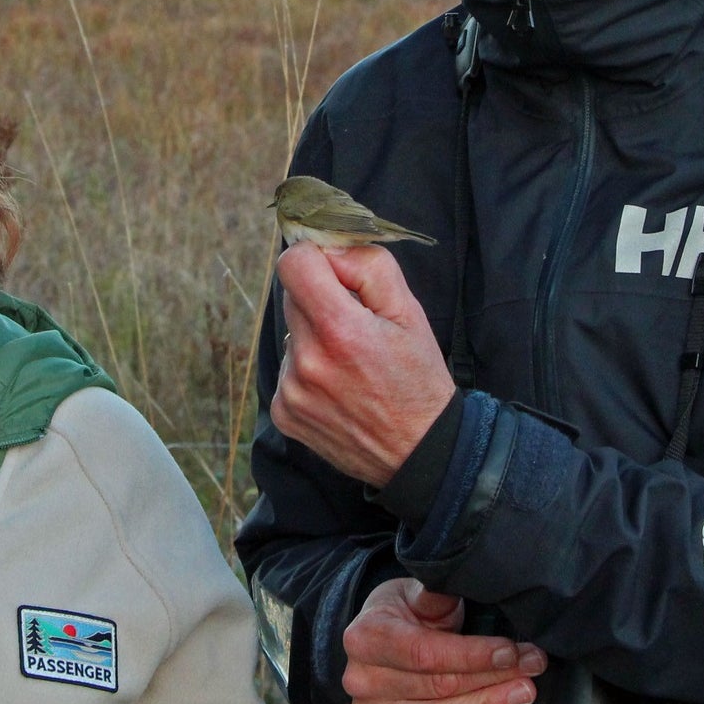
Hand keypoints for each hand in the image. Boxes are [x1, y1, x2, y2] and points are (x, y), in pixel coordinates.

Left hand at [271, 242, 455, 486]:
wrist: (419, 452)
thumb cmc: (418, 379)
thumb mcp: (409, 312)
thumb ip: (368, 267)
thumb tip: (328, 250)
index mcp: (339, 330)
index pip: (293, 264)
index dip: (317, 260)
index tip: (338, 275)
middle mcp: (307, 361)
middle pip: (292, 296)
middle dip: (321, 299)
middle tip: (356, 324)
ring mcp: (291, 391)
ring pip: (291, 333)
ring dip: (314, 337)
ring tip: (351, 363)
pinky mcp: (284, 413)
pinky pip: (287, 369)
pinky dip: (307, 371)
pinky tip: (339, 387)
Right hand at [342, 578, 547, 703]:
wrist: (378, 641)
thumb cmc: (401, 613)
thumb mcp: (413, 592)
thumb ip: (434, 594)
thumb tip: (457, 579)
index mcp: (366, 637)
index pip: (425, 653)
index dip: (473, 656)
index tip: (511, 653)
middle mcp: (362, 680)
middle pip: (437, 689)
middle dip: (491, 680)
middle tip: (529, 672)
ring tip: (521, 696)